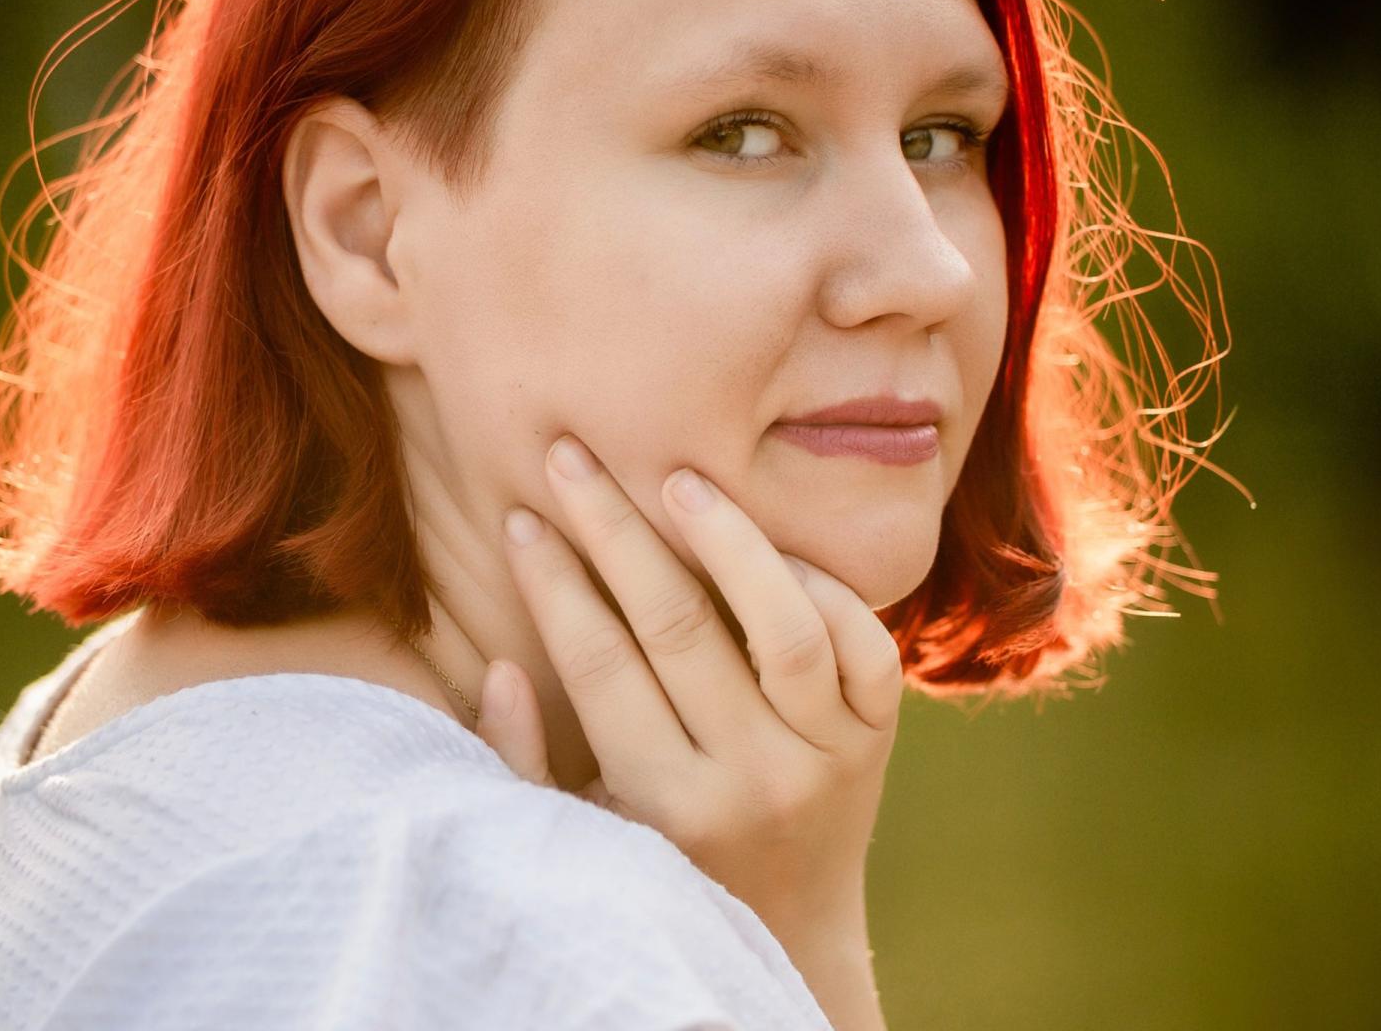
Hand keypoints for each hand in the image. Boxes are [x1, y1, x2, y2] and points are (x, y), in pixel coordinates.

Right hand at [479, 431, 903, 956]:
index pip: (599, 665)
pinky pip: (864, 643)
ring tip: (677, 478)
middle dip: (613, 529)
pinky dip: (822, 586)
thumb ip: (524, 764)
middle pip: (678, 627)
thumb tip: (499, 668)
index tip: (521, 518)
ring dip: (727, 540)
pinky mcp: (881, 735)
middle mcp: (755, 779)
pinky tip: (767, 545)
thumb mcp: (579, 835)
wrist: (794, 924)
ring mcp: (829, 756)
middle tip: (572, 456)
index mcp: (668, 805)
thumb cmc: (666, 862)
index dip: (552, 582)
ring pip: (786, 626)